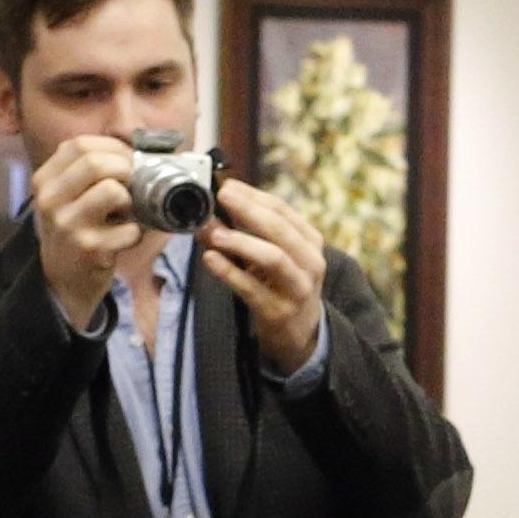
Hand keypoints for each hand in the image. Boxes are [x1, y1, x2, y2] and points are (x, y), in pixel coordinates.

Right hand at [29, 133, 149, 329]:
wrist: (62, 280)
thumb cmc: (73, 230)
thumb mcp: (65, 196)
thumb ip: (85, 170)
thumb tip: (131, 148)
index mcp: (44, 180)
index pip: (79, 144)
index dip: (113, 148)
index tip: (128, 160)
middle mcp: (51, 200)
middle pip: (96, 162)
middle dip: (126, 168)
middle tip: (134, 182)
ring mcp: (68, 225)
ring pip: (112, 191)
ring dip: (131, 200)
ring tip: (126, 212)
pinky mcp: (90, 248)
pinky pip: (129, 229)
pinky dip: (136, 233)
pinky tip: (125, 238)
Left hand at [200, 178, 327, 374]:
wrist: (300, 332)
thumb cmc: (282, 285)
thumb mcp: (275, 255)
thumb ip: (247, 233)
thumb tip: (208, 212)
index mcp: (310, 242)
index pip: (282, 210)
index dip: (253, 196)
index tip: (226, 185)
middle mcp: (310, 263)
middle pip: (281, 230)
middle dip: (249, 210)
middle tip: (222, 197)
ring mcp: (297, 289)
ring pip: (273, 258)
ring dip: (241, 242)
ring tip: (214, 232)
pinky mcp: (278, 311)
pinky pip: (252, 289)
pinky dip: (229, 272)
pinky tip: (210, 259)